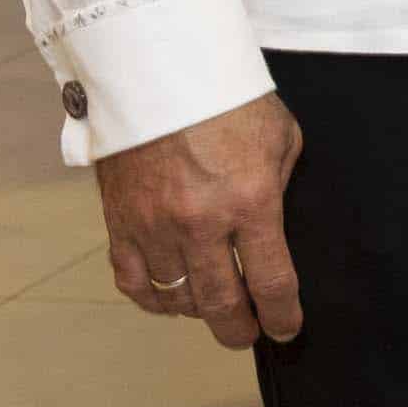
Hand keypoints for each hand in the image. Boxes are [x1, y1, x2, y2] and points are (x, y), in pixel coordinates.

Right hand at [97, 93, 305, 349]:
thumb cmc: (229, 98)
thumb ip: (280, 186)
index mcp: (250, 201)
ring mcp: (154, 226)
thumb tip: (277, 227)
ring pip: (176, 298)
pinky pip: (133, 282)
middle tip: (248, 336)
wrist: (159, 70)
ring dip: (198, 312)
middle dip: (239, 329)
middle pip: (221, 303)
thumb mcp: (280, 137)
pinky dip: (153, 300)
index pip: (271, 282)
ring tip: (214, 310)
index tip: (287, 329)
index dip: (282, 315)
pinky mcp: (120, 222)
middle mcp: (201, 222)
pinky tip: (170, 300)